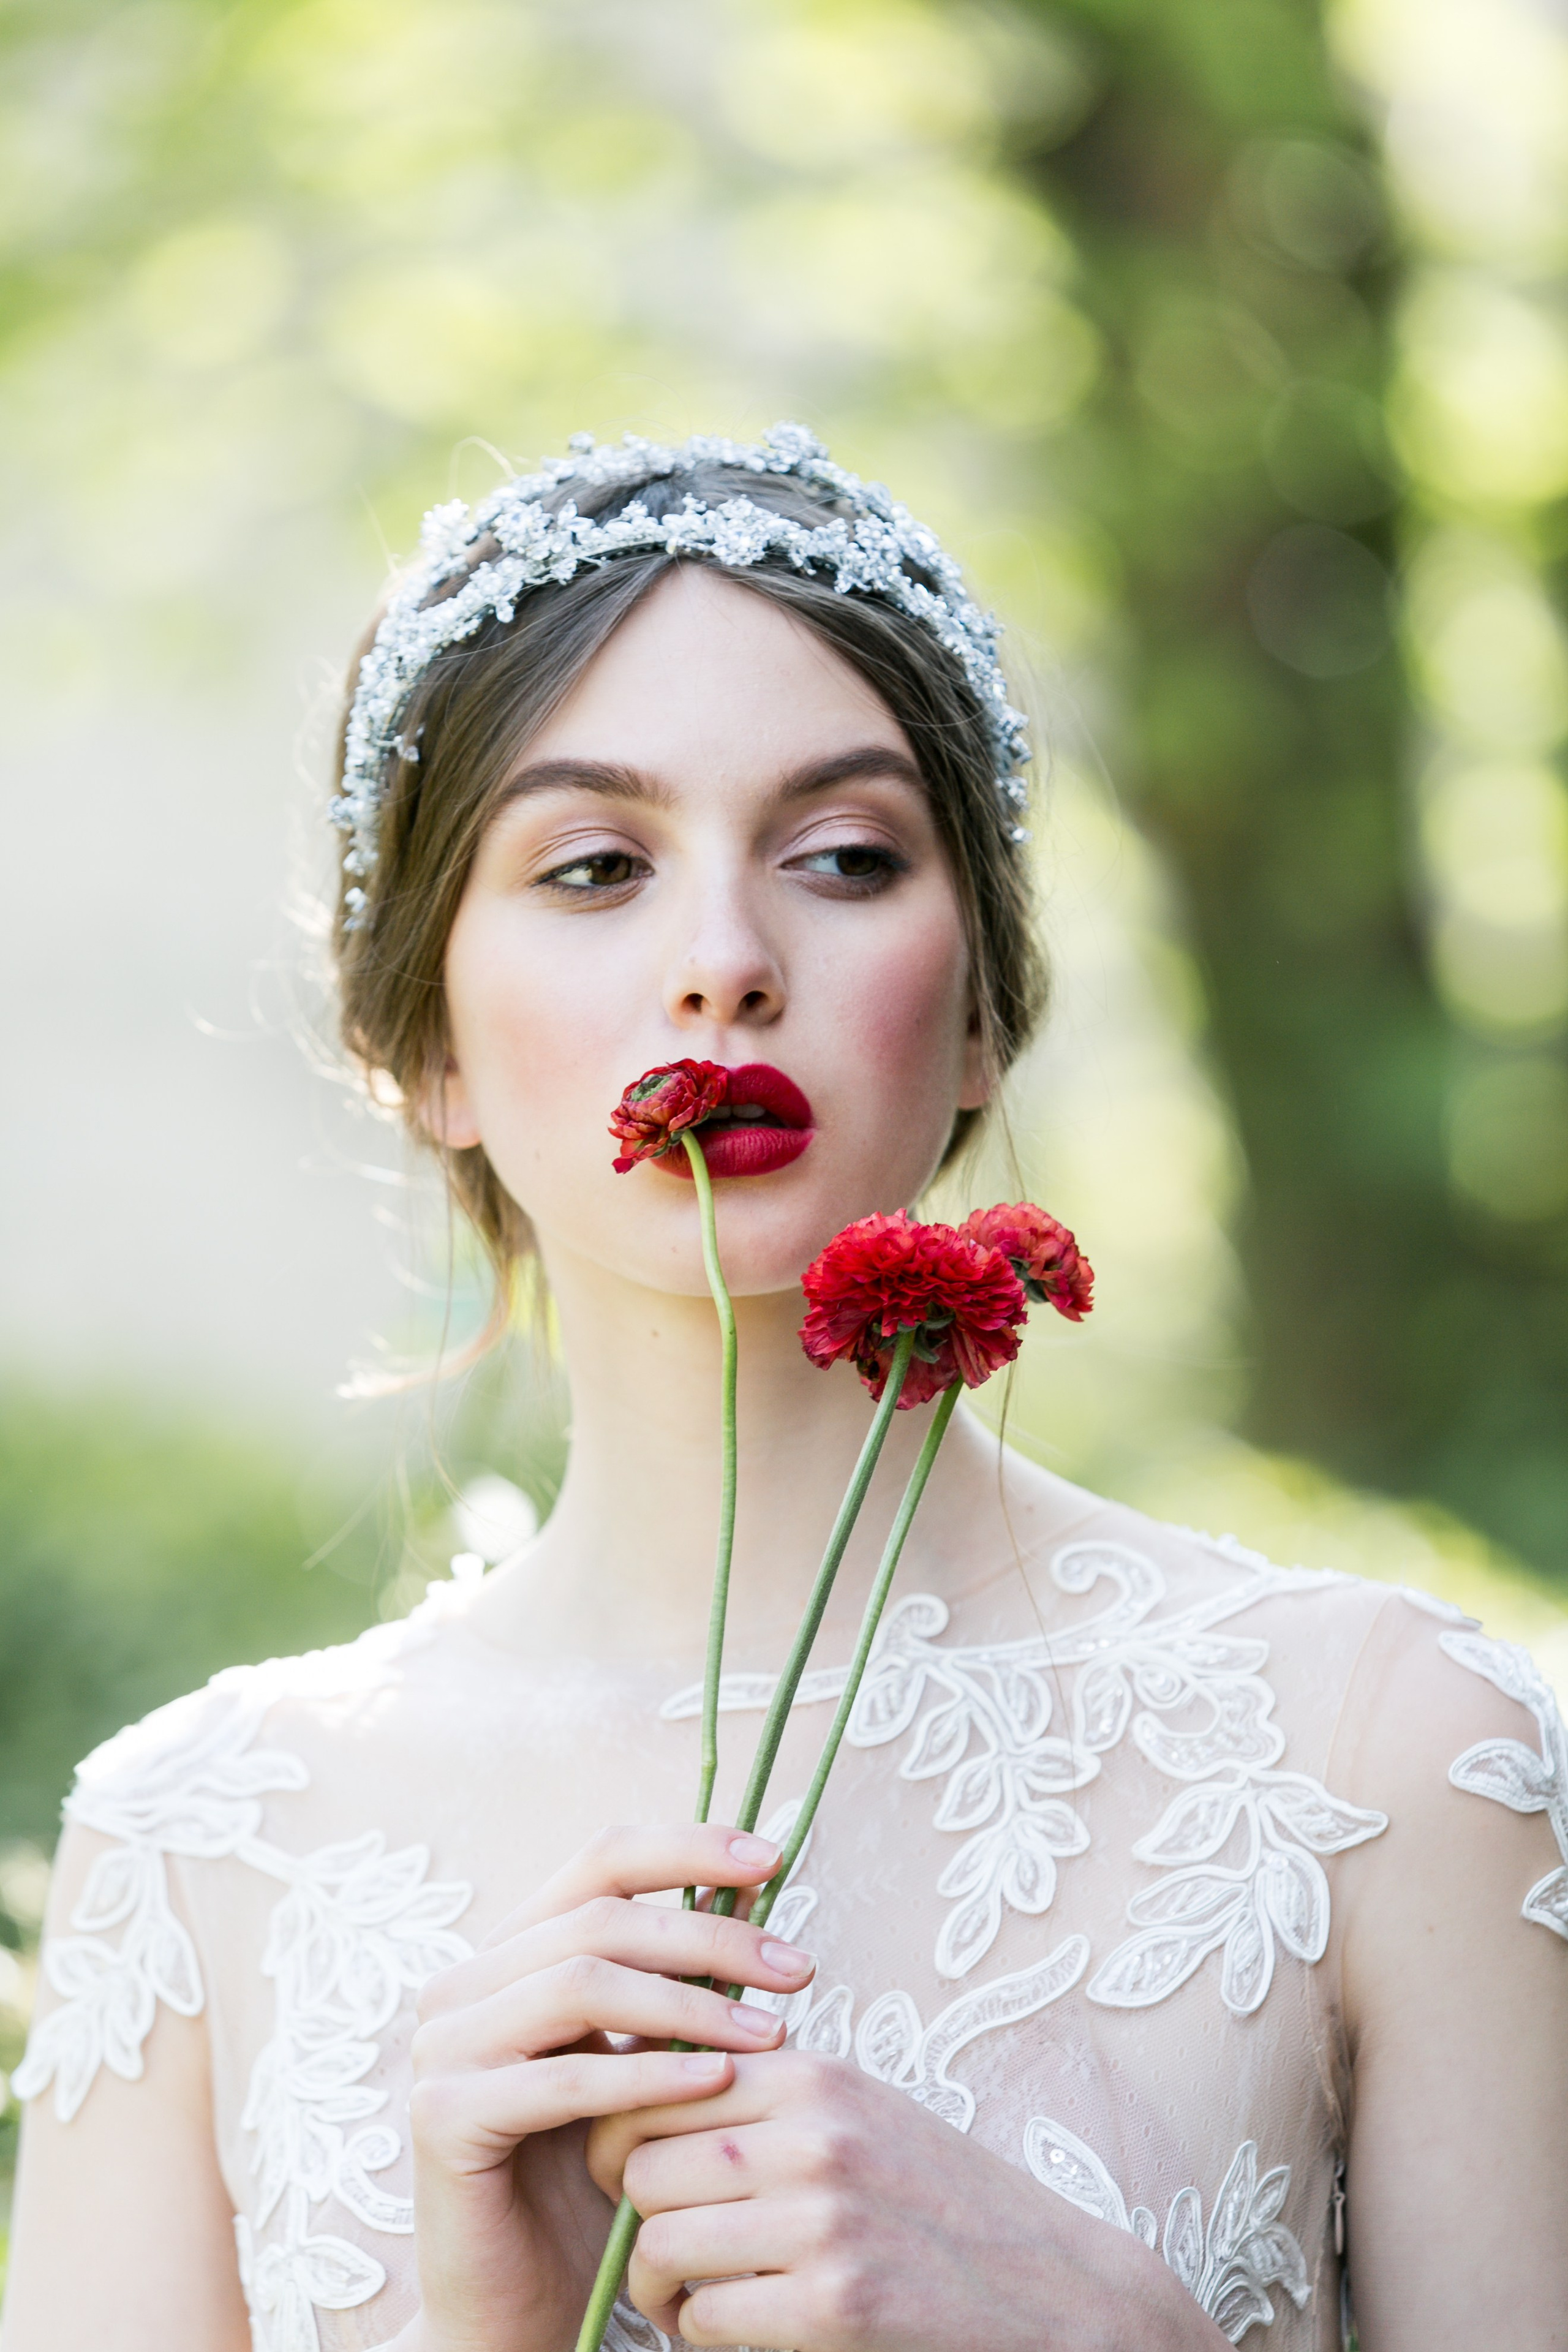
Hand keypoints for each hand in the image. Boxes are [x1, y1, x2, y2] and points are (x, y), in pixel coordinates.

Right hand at [401, 1822, 817, 2351]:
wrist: (521, 2304)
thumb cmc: (591, 2179)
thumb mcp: (646, 2060)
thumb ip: (679, 1982)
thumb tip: (758, 1890)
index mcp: (508, 1954)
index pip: (600, 1860)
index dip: (686, 1848)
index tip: (774, 1859)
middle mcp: (462, 1984)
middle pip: (600, 1917)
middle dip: (709, 1937)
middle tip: (797, 1971)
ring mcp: (444, 2047)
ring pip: (580, 1983)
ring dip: (688, 2003)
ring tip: (769, 2035)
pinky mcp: (443, 2116)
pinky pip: (561, 2080)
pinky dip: (645, 2074)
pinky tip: (714, 2084)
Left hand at [588, 2051, 1228, 2351]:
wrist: (1049, 2284)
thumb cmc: (932, 2197)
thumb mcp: (855, 2109)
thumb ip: (764, 2096)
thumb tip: (639, 2084)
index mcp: (811, 2073)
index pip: (652, 2082)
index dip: (619, 2131)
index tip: (630, 2168)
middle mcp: (813, 2133)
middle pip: (641, 2164)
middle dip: (631, 2214)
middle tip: (657, 2242)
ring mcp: (824, 2217)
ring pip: (662, 2242)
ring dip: (658, 2284)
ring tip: (686, 2295)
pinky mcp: (836, 2302)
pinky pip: (707, 2316)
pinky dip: (700, 2333)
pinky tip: (726, 2332)